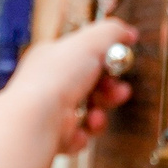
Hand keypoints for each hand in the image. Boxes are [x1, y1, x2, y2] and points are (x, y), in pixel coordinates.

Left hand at [5, 17, 135, 153]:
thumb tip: (129, 33)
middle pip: (90, 87)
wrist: (38, 117)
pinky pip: (79, 136)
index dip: (105, 60)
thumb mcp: (91, 40)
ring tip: (96, 116)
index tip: (120, 63)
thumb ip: (113, 31)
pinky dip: (84, 134)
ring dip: (99, 115)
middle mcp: (49, 84)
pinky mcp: (53, 136)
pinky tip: (81, 129)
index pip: (82, 56)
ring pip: (87, 113)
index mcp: (52, 58)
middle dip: (110, 91)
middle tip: (120, 92)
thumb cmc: (58, 76)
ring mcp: (50, 111)